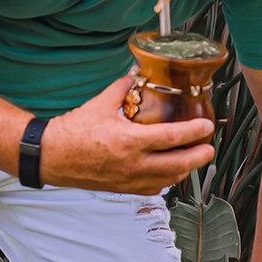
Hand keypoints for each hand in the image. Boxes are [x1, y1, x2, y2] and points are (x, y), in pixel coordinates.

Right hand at [40, 75, 214, 194]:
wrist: (51, 156)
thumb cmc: (73, 132)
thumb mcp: (100, 103)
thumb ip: (122, 87)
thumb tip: (136, 73)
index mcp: (129, 142)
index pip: (172, 138)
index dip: (194, 132)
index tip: (207, 127)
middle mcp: (133, 164)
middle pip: (179, 165)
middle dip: (200, 156)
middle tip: (209, 147)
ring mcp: (129, 180)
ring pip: (169, 179)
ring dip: (185, 169)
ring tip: (193, 157)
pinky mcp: (124, 189)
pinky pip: (154, 187)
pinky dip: (166, 179)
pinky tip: (169, 170)